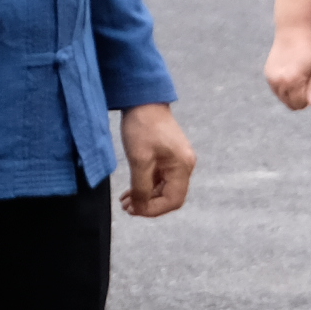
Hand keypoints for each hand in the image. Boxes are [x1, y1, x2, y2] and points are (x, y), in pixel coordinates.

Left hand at [119, 102, 195, 217]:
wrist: (143, 99)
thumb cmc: (142, 126)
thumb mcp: (139, 160)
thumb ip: (141, 187)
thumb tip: (139, 207)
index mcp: (182, 166)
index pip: (173, 200)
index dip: (153, 209)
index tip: (134, 210)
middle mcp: (184, 165)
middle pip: (170, 197)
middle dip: (148, 205)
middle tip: (127, 207)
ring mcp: (177, 161)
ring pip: (164, 189)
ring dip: (145, 197)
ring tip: (126, 201)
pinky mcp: (168, 156)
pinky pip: (160, 179)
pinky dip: (146, 186)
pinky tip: (131, 190)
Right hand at [263, 20, 310, 111]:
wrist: (293, 29)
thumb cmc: (310, 48)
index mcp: (294, 80)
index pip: (299, 104)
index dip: (308, 100)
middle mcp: (280, 81)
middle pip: (290, 104)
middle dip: (299, 99)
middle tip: (307, 81)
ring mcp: (271, 78)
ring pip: (282, 98)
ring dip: (291, 93)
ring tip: (299, 75)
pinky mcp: (267, 74)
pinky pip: (277, 89)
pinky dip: (284, 86)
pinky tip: (291, 72)